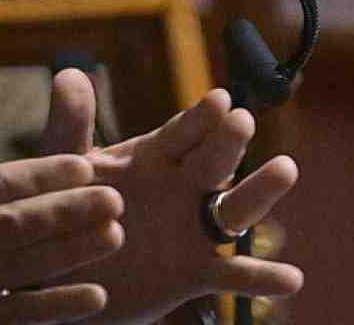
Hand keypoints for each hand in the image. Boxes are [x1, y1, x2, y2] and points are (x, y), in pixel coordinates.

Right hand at [0, 153, 126, 324]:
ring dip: (71, 253)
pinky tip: (93, 295)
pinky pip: (16, 316)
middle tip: (114, 199)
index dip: (42, 176)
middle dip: (67, 210)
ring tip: (113, 235)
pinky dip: (55, 306)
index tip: (85, 166)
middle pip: (12, 225)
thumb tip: (18, 169)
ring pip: (19, 269)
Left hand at [41, 70, 302, 323]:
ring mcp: (194, 230)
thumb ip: (70, 126)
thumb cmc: (66, 211)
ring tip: (285, 169)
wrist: (64, 276)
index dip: (200, 117)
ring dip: (262, 190)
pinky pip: (233, 276)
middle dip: (228, 141)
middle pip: (215, 160)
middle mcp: (183, 187)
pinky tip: (289, 279)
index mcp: (154, 157)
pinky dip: (261, 278)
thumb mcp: (64, 170)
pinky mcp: (196, 272)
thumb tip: (69, 74)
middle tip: (241, 121)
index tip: (219, 99)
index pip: (182, 132)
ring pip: (236, 209)